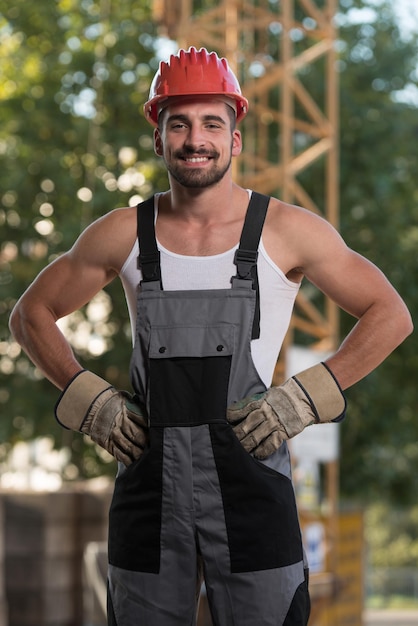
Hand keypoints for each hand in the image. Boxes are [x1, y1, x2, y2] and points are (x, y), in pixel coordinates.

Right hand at [55, 371, 148, 465]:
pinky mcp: (107, 443)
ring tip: (146, 457)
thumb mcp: (126, 398)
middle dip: (146, 443)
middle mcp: (121, 424)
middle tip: (153, 448)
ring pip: (129, 447)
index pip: (143, 421)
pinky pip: (119, 454)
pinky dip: (127, 460)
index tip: (157, 433)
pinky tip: (134, 462)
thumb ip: (138, 405)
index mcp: (127, 411)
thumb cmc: (113, 401)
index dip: (151, 429)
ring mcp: (113, 434)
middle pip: (137, 436)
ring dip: (139, 453)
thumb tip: (151, 406)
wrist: (92, 406)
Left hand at [227, 362, 345, 458]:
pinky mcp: (283, 432)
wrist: (302, 399)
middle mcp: (265, 413)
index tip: (224, 422)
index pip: (241, 410)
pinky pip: (270, 444)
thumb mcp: (267, 395)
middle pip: (246, 425)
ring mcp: (274, 423)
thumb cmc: (282, 398)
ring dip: (246, 445)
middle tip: (228, 441)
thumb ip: (255, 403)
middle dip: (236, 434)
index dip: (231, 417)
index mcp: (260, 402)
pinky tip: (256, 455)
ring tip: (239, 450)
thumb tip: (240, 411)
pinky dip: (262, 451)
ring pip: (255, 436)